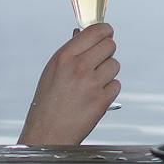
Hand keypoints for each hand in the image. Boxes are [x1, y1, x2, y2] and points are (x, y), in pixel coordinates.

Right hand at [18, 23, 121, 145]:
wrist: (48, 132)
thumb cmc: (47, 102)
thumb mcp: (52, 70)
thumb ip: (70, 50)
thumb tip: (81, 32)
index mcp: (65, 56)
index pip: (96, 31)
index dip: (105, 30)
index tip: (106, 33)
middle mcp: (79, 67)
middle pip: (110, 45)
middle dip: (107, 51)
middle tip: (99, 59)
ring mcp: (92, 84)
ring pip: (115, 65)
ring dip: (108, 71)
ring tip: (92, 82)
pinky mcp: (102, 100)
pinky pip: (116, 85)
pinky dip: (109, 89)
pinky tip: (94, 95)